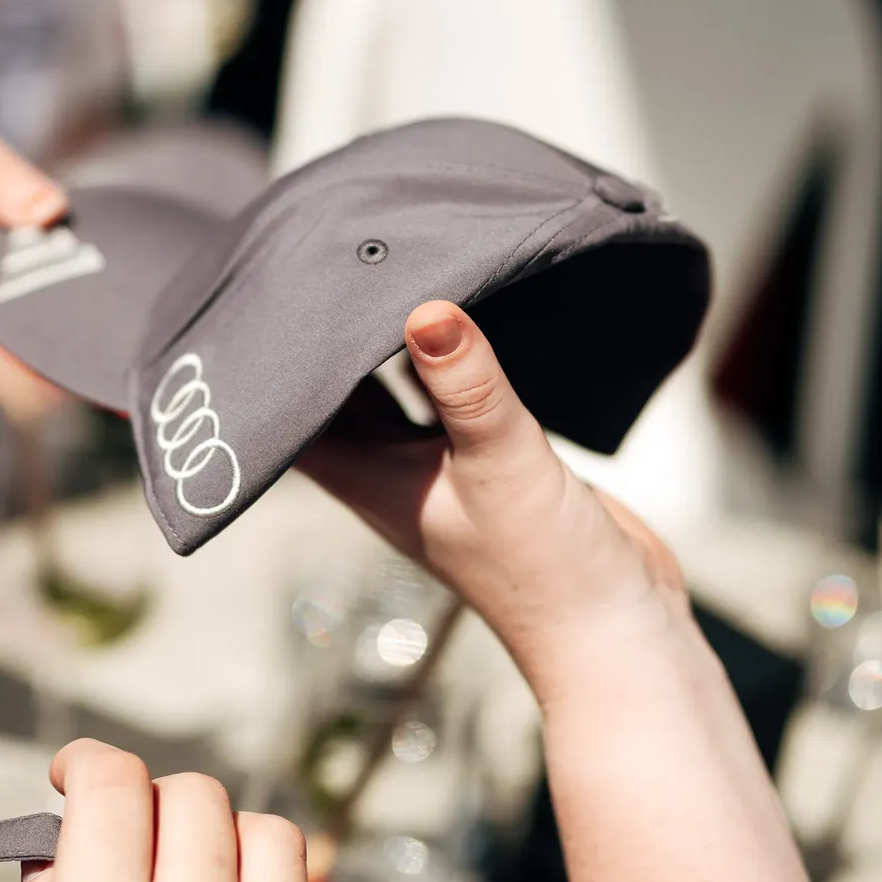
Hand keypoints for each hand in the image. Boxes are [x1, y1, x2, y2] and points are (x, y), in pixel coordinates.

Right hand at [23, 740, 305, 881]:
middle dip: (153, 801)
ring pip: (259, 827)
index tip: (73, 770)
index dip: (86, 761)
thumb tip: (59, 839)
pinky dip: (265, 860)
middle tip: (129, 833)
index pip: (112, 789)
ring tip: (184, 865)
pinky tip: (234, 880)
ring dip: (219, 833)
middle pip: (190, 795)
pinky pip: (298, 864)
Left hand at [297, 300, 687, 694]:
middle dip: (327, 332)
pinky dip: (443, 355)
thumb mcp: (503, 462)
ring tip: (378, 263)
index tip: (268, 291)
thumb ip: (466, 386)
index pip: (289, 410)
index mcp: (367, 477)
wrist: (613, 626)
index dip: (271, 358)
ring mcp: (436, 464)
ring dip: (386, 336)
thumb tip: (427, 309)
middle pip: (335, 387)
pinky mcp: (483, 457)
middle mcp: (390, 469)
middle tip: (320, 255)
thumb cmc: (545, 569)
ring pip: (391, 385)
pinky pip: (448, 392)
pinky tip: (453, 308)